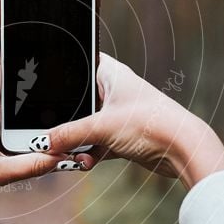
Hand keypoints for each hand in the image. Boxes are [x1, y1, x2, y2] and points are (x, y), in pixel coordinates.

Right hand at [28, 53, 223, 189]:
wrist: (183, 150)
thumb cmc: (150, 123)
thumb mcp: (101, 128)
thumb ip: (69, 134)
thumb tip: (44, 142)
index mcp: (110, 73)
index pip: (78, 62)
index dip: (60, 71)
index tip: (41, 85)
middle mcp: (114, 90)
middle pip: (78, 100)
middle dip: (64, 120)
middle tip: (49, 131)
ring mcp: (119, 114)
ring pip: (86, 125)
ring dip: (77, 141)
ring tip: (68, 153)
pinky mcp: (124, 135)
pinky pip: (97, 142)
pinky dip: (90, 152)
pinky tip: (85, 162)